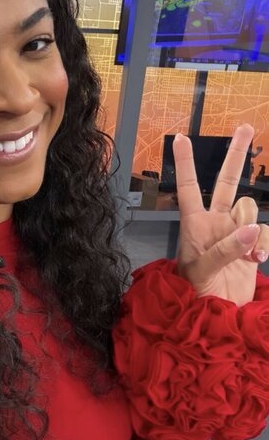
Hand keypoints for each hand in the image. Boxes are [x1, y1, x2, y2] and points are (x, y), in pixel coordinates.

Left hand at [173, 123, 268, 305]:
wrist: (217, 313)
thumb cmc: (197, 291)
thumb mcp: (202, 270)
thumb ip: (225, 249)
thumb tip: (250, 230)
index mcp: (194, 224)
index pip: (189, 188)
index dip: (185, 163)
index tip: (180, 138)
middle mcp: (216, 222)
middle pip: (227, 182)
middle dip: (236, 155)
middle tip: (245, 127)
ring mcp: (236, 232)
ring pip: (250, 208)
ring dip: (251, 228)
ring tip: (245, 255)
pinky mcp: (253, 244)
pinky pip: (264, 231)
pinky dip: (264, 244)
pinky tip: (257, 262)